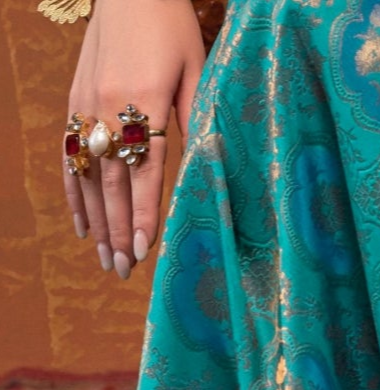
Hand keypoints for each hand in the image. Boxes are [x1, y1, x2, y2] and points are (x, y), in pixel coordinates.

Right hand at [64, 0, 205, 278]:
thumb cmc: (172, 28)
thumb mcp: (198, 70)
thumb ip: (198, 118)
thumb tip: (209, 163)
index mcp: (143, 101)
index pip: (143, 170)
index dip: (141, 212)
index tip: (144, 247)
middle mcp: (105, 106)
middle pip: (110, 181)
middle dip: (116, 229)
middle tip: (124, 269)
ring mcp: (83, 104)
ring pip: (86, 175)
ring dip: (95, 222)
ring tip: (106, 259)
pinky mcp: (73, 100)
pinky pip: (68, 156)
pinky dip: (73, 194)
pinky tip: (81, 225)